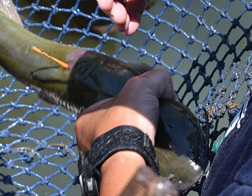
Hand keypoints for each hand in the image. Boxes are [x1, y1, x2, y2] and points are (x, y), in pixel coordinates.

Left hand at [75, 68, 175, 195]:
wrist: (129, 156)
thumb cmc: (127, 119)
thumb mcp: (143, 85)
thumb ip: (156, 79)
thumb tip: (166, 90)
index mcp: (85, 119)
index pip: (108, 106)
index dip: (125, 103)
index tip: (140, 106)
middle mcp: (86, 139)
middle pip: (114, 124)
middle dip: (129, 123)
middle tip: (146, 122)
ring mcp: (97, 158)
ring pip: (120, 143)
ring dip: (134, 139)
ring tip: (152, 135)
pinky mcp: (112, 172)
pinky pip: (126, 159)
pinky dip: (137, 153)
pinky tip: (149, 148)